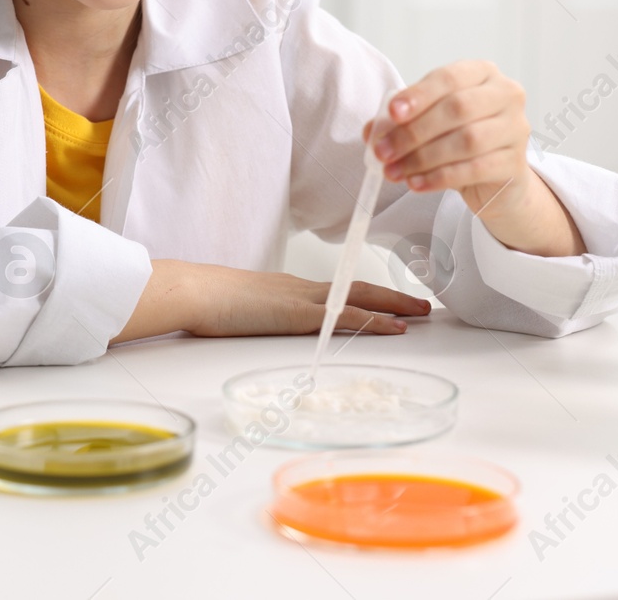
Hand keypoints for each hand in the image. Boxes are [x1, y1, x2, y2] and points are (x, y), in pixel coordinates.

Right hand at [112, 259, 430, 342]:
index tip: (389, 302)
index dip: (367, 295)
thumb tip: (259, 324)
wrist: (193, 291)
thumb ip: (256, 314)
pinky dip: (374, 322)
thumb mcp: (239, 308)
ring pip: (360, 299)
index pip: (337, 290)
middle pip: (358, 289)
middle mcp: (302, 289)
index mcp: (289, 288)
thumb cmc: (206, 301)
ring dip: (394, 306)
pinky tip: (396, 328)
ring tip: (422, 313)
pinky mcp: (298, 315)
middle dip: (393, 297)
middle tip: (424, 304)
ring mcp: (302, 300)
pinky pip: (345, 318)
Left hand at [365, 61, 583, 257]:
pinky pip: (473, 169)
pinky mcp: (515, 164)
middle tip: (383, 151)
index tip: (392, 112)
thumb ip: (402, 121)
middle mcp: (506, 95)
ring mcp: (515, 129)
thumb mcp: (430, 123)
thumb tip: (373, 130)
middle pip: (458, 109)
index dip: (419, 94)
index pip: (449, 77)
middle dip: (414, 131)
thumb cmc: (460, 138)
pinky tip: (416, 183)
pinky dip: (439, 177)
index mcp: (483, 73)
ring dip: (423, 158)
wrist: (496, 176)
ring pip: (466, 141)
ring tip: (394, 171)